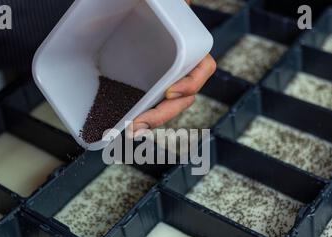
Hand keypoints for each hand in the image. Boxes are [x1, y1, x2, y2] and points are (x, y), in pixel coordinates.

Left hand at [130, 0, 215, 136]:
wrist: (144, 11)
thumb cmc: (163, 8)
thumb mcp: (171, 5)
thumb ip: (179, 7)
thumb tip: (185, 5)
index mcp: (194, 48)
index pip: (202, 69)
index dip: (189, 84)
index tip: (170, 92)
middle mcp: (184, 67)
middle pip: (183, 98)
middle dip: (162, 114)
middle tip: (141, 124)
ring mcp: (168, 79)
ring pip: (169, 105)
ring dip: (153, 120)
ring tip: (133, 129)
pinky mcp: (150, 84)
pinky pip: (153, 103)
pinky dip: (144, 115)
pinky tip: (129, 124)